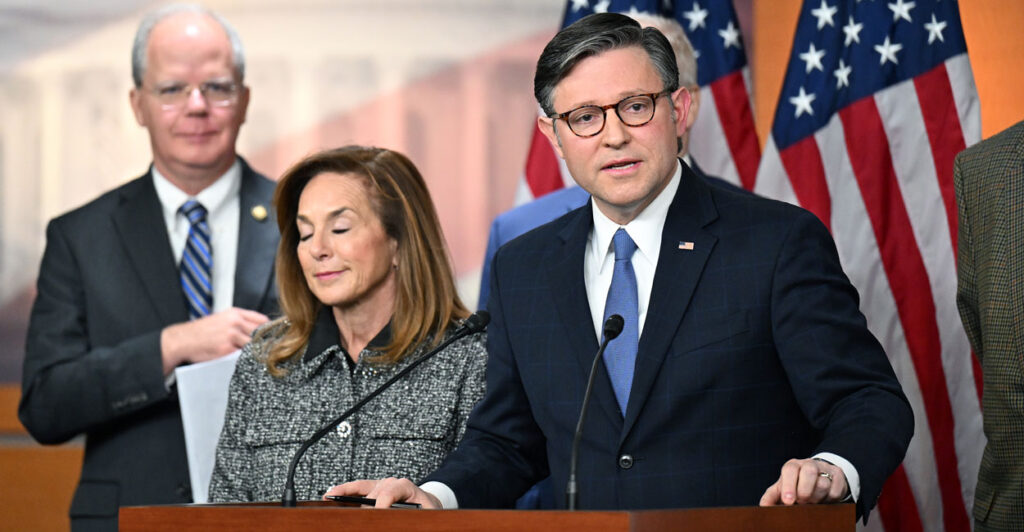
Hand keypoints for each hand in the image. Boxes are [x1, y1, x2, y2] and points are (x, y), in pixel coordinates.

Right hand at [160, 307, 268, 373]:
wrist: (182, 340)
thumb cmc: (202, 332)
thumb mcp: (221, 319)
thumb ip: (239, 322)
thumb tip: (258, 329)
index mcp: (234, 313)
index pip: (262, 320)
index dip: (269, 330)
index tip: (272, 337)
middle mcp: (235, 322)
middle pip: (261, 332)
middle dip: (265, 341)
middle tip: (269, 349)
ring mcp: (231, 335)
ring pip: (254, 344)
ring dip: (256, 351)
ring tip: (258, 357)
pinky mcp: (226, 349)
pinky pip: (243, 355)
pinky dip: (245, 358)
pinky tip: (245, 360)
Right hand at [324, 478, 440, 508]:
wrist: (427, 504)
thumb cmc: (427, 510)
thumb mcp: (425, 513)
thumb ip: (411, 516)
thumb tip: (392, 517)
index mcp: (405, 486)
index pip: (389, 491)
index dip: (381, 504)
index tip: (378, 514)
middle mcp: (391, 482)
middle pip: (373, 492)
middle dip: (364, 507)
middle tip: (354, 519)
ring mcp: (380, 484)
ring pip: (361, 490)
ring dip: (347, 496)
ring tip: (330, 501)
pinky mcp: (373, 489)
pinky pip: (356, 488)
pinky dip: (344, 491)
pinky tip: (331, 494)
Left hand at [759, 458, 847, 506]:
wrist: (820, 478)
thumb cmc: (797, 485)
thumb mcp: (782, 489)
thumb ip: (772, 497)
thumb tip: (763, 506)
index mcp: (793, 465)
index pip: (790, 470)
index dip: (788, 485)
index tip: (788, 501)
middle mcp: (809, 464)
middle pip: (808, 472)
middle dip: (805, 491)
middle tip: (802, 502)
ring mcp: (825, 468)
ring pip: (823, 483)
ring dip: (816, 497)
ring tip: (812, 501)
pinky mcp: (838, 476)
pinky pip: (835, 491)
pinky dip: (829, 499)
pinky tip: (824, 499)